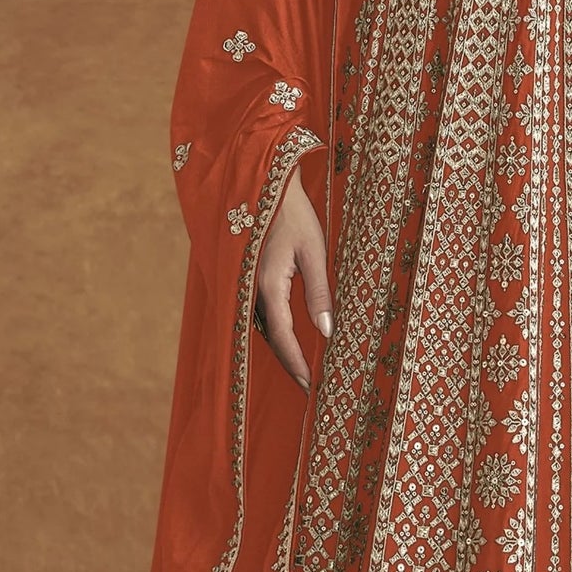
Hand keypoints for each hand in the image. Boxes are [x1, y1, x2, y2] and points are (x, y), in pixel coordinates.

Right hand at [253, 168, 332, 392]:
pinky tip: (289, 339)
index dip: (296, 364)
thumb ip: (319, 292)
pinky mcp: (246, 278)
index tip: (310, 386)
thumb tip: (327, 331)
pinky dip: (274, 330)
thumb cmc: (293, 213)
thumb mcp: (314, 250)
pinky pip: (258, 313)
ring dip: (281, 348)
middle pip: (269, 338)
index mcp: (267, 284)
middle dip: (289, 363)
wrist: (262, 183)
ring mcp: (244, 284)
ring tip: (302, 370)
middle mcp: (250, 289)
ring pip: (262, 328)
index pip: (283, 337)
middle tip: (308, 387)